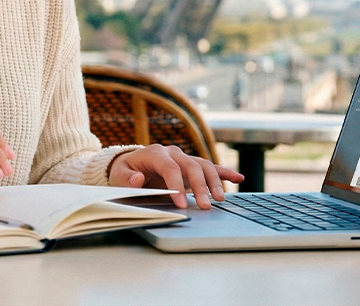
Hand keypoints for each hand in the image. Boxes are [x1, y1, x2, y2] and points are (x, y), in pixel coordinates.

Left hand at [107, 144, 243, 208]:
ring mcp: (184, 158)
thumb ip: (127, 178)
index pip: (170, 167)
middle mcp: (173, 152)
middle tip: (205, 206)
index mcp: (155, 153)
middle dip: (199, 186)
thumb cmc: (126, 173)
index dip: (176, 185)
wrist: (132, 166)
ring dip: (214, 182)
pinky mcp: (192, 165)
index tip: (181, 204)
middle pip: (191, 166)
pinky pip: (211, 167)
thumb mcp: (120, 176)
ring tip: (220, 199)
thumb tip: (137, 179)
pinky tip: (239, 178)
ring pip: (204, 166)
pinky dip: (225, 172)